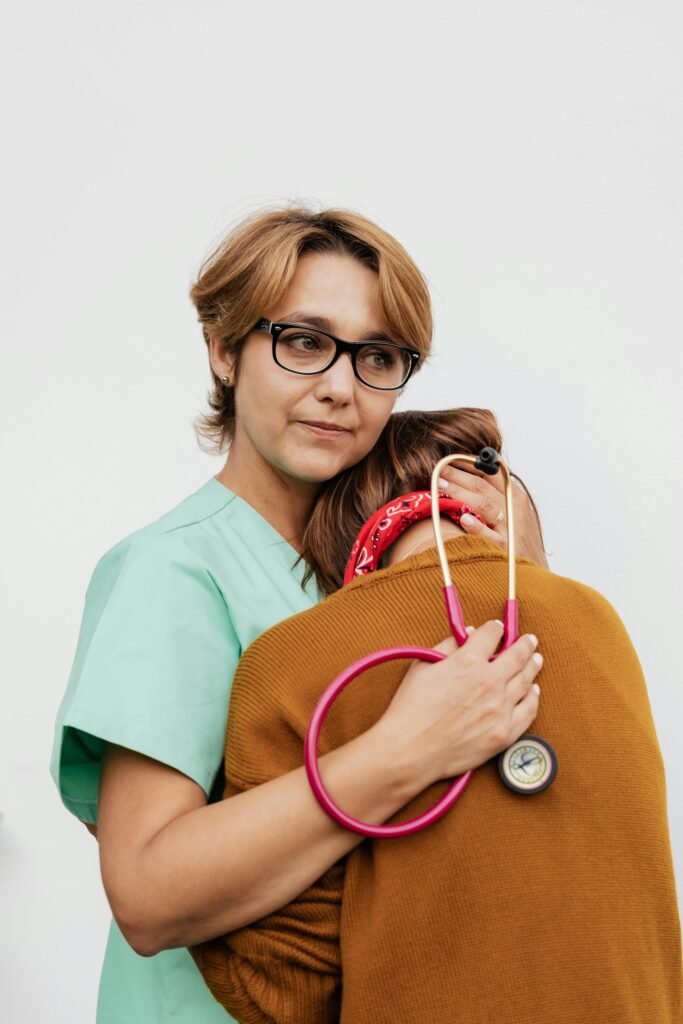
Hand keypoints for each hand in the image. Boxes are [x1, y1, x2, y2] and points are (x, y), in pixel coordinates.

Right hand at [373, 621, 542, 787]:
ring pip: (526, 680)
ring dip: (532, 666)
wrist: (411, 749)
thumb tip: (467, 635)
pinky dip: (533, 697)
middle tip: (530, 640)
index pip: (491, 635)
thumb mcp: (423, 666)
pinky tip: (533, 691)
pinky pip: (528, 710)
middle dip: (525, 644)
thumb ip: (447, 646)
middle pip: (517, 655)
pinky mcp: (505, 732)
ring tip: (536, 660)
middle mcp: (489, 681)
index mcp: (468, 661)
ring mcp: (500, 708)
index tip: (497, 628)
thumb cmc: (411, 708)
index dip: (495, 628)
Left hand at [436, 461, 548, 568]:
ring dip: (461, 493)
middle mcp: (515, 509)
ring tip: (441, 486)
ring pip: (484, 505)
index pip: (491, 473)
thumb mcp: (514, 514)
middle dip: (458, 476)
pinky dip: (477, 527)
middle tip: (437, 470)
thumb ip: (496, 496)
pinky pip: (489, 536)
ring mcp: (511, 529)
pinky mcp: (506, 549)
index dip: (468, 464)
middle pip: (483, 487)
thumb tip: (470, 478)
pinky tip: (463, 518)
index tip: (448, 459)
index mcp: (515, 497)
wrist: (534, 572)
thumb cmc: (518, 541)